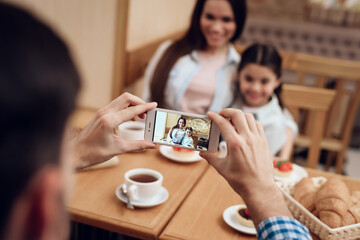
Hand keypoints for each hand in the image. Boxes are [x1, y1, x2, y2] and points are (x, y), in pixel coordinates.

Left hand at [71, 93, 156, 168]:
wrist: (76, 154)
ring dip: (132, 105)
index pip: (132, 110)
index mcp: (109, 121)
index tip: (155, 105)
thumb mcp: (119, 149)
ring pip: (121, 100)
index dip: (145, 107)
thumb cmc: (94, 153)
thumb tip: (151, 145)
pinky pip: (115, 105)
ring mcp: (101, 112)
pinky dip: (125, 108)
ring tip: (140, 118)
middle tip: (147, 112)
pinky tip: (129, 119)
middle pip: (126, 98)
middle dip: (139, 102)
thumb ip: (138, 145)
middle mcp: (105, 113)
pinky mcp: (99, 114)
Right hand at [200, 109, 291, 225]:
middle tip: (221, 114)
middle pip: (238, 114)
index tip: (211, 114)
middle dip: (227, 111)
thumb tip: (201, 153)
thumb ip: (210, 158)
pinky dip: (250, 122)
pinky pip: (257, 125)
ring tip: (232, 120)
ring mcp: (257, 139)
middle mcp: (247, 138)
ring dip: (239, 115)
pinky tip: (244, 128)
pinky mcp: (264, 142)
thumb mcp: (222, 169)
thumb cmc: (241, 181)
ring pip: (249, 117)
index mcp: (235, 144)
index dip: (215, 116)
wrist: (260, 189)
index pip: (223, 123)